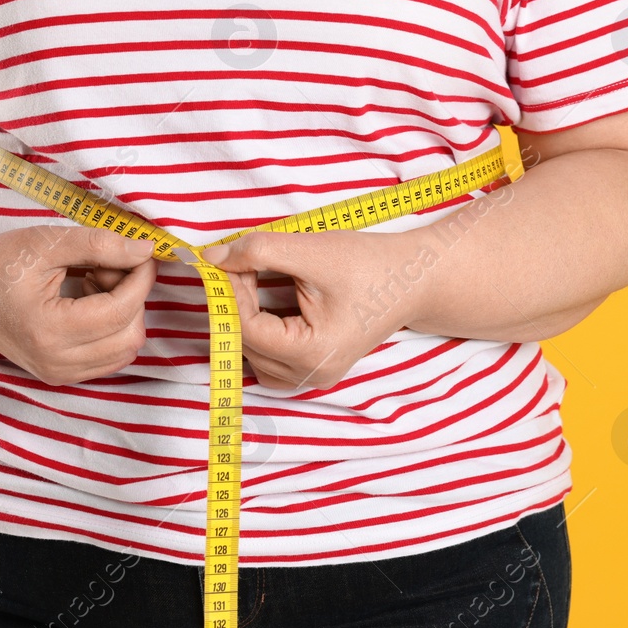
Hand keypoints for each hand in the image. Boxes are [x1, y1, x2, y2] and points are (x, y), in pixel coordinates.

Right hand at [0, 226, 156, 385]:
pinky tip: (89, 302)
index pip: (121, 310)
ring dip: (124, 313)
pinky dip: (113, 328)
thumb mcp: (45, 242)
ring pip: (126, 348)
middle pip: (130, 334)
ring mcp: (59, 374)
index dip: (141, 277)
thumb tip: (146, 250)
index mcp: (47, 330)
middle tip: (104, 267)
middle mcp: (55, 363)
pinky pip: (112, 356)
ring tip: (93, 283)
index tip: (140, 251)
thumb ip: (99, 244)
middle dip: (131, 296)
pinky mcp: (62, 375)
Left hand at [202, 230, 427, 390]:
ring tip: (256, 281)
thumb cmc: (369, 265)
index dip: (231, 293)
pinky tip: (269, 301)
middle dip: (237, 303)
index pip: (247, 329)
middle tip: (242, 263)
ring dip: (246, 318)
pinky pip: (271, 357)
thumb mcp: (310, 250)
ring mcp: (315, 377)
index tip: (228, 261)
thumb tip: (212, 258)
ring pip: (254, 355)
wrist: (414, 279)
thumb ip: (258, 252)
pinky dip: (261, 330)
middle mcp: (312, 376)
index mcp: (313, 354)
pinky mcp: (316, 368)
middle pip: (248, 345)